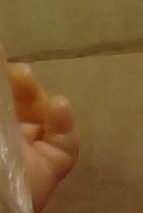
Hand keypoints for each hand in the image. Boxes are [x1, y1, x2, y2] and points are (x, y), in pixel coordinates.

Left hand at [5, 57, 78, 212]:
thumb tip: (0, 43)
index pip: (5, 98)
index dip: (6, 78)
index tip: (3, 55)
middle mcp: (5, 139)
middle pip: (22, 104)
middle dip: (20, 84)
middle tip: (16, 70)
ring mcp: (27, 155)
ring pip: (45, 119)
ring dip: (39, 96)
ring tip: (27, 78)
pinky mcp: (50, 169)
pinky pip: (65, 145)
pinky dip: (66, 124)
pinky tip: (60, 106)